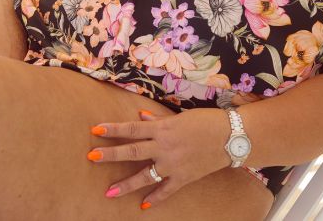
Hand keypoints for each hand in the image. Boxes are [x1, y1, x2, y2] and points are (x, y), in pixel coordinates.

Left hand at [88, 108, 231, 208]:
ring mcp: (173, 164)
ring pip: (145, 176)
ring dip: (126, 184)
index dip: (113, 129)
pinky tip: (142, 206)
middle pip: (132, 151)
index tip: (95, 129)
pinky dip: (155, 198)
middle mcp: (164, 147)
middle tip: (92, 157)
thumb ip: (158, 119)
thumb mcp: (181, 116)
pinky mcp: (184, 177)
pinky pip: (166, 190)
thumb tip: (140, 115)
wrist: (231, 136)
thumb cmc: (206, 121)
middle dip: (110, 155)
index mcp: (163, 128)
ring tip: (109, 192)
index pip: (132, 128)